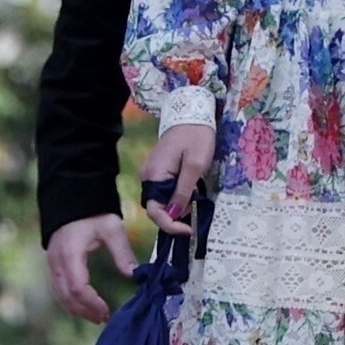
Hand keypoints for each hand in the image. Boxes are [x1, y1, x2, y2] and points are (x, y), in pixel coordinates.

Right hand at [45, 214, 136, 325]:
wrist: (72, 196)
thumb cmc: (94, 212)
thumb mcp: (112, 229)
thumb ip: (123, 253)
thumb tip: (135, 275)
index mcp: (70, 253)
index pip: (78, 287)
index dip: (92, 303)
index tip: (107, 311)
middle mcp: (56, 261)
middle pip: (66, 295)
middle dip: (85, 310)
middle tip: (104, 318)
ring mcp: (51, 262)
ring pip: (59, 294)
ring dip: (76, 308)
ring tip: (96, 316)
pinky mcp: (52, 263)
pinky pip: (57, 288)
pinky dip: (69, 300)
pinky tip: (83, 306)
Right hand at [141, 121, 216, 236]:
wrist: (193, 114)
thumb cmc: (196, 137)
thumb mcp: (195, 167)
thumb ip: (183, 192)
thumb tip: (174, 215)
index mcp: (153, 175)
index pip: (154, 211)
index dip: (170, 225)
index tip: (189, 230)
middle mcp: (147, 176)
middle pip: (156, 208)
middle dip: (174, 219)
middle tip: (194, 220)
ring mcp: (152, 173)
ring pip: (160, 201)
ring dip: (176, 209)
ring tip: (195, 209)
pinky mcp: (159, 170)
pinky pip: (164, 191)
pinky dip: (176, 199)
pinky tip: (190, 198)